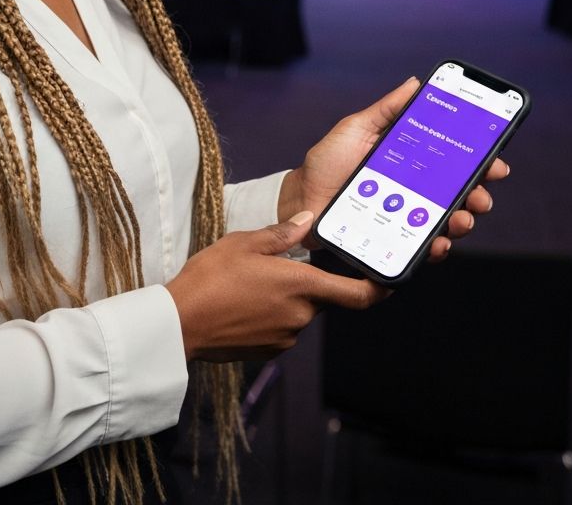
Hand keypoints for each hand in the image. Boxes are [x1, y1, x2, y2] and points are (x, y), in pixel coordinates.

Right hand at [165, 212, 386, 361]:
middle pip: (320, 298)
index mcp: (301, 286)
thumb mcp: (244, 243)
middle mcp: (301, 316)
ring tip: (250, 286)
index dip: (379, 291)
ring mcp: (285, 337)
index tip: (390, 284)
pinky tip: (244, 305)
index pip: (355, 294)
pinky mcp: (269, 351)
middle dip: (306, 283)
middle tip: (275, 268)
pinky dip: (271, 316)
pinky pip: (281, 329)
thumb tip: (310, 220)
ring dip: (286, 300)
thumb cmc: (211, 278)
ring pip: (298, 313)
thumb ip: (282, 235)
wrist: (180, 323)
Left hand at [278, 78, 510, 257]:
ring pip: (448, 220)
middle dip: (478, 194)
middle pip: (459, 192)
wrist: (300, 200)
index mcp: (410, 159)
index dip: (479, 161)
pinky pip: (424, 245)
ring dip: (463, 221)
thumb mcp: (355, 128)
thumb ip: (386, 110)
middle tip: (480, 196)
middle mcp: (414, 187)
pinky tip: (439, 242)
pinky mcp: (395, 237)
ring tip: (460, 219)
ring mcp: (406, 213)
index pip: (453, 160)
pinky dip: (438, 246)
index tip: (494, 161)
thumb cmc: (326, 163)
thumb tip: (415, 83)